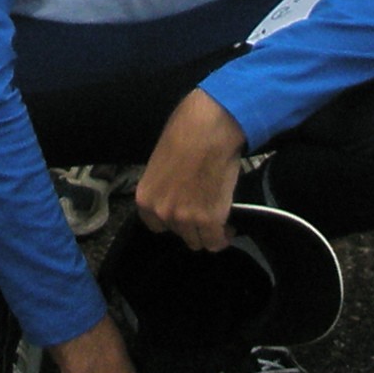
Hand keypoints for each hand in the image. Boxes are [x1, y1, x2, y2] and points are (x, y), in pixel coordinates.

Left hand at [132, 88, 245, 251]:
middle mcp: (162, 213)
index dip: (172, 220)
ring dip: (207, 232)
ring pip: (197, 241)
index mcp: (146, 199)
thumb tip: (176, 192)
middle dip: (190, 225)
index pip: (156, 225)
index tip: (184, 213)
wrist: (207, 130)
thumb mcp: (161, 164)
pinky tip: (228, 228)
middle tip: (204, 213)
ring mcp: (185, 219)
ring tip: (218, 221)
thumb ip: (165, 187)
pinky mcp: (210, 221)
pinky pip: (215, 242)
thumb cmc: (184, 135)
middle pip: (178, 234)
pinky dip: (222, 237)